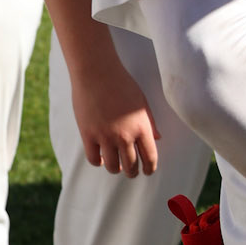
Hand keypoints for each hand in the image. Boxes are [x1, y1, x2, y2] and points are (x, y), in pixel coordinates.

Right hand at [69, 56, 160, 177]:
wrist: (97, 72)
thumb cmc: (121, 83)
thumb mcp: (141, 102)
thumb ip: (150, 122)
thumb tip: (157, 139)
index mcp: (141, 127)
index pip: (149, 157)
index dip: (150, 168)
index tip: (148, 171)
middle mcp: (124, 135)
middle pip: (131, 166)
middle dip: (133, 172)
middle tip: (132, 172)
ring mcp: (105, 137)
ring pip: (113, 167)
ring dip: (116, 169)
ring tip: (117, 166)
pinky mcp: (88, 135)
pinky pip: (94, 159)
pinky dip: (99, 162)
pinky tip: (102, 158)